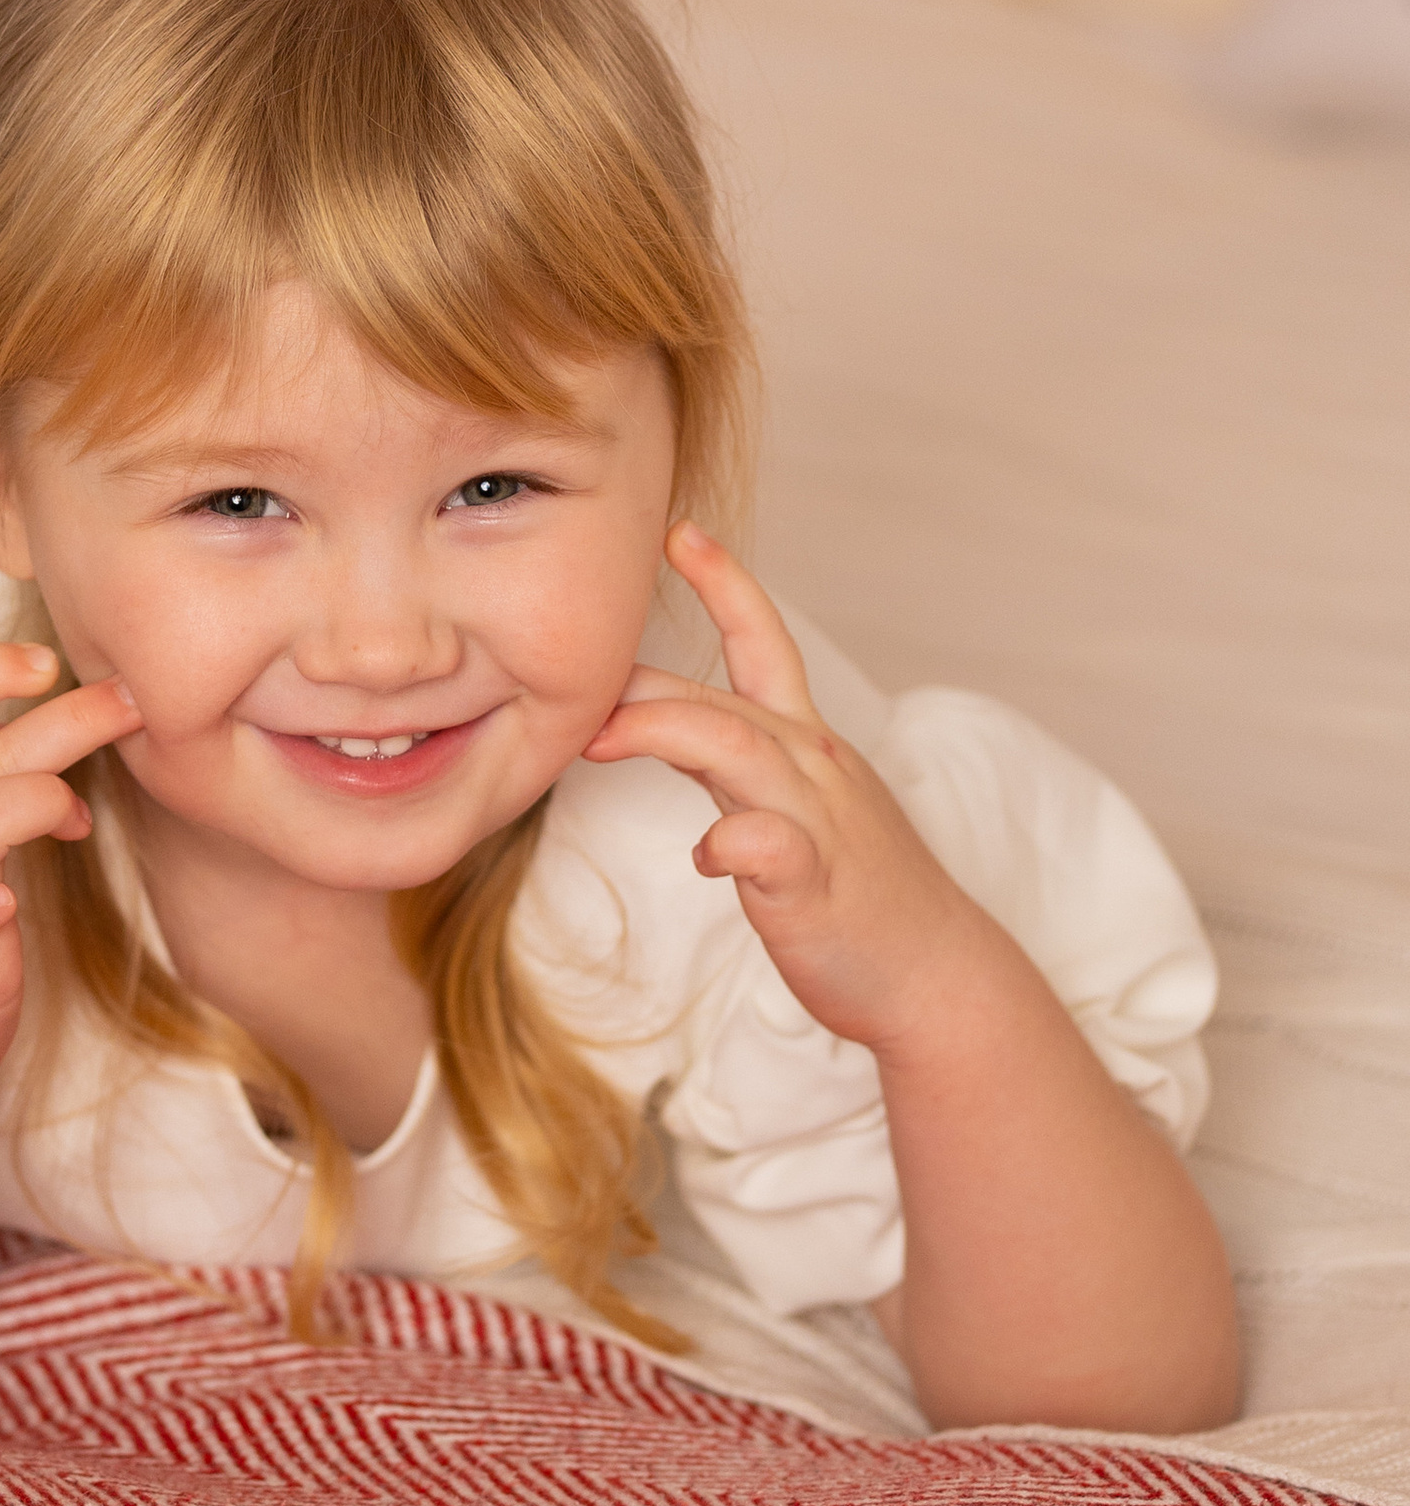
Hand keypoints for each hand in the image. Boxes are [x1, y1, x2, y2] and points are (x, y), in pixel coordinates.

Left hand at [581, 523, 999, 1052]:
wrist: (937, 975)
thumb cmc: (854, 889)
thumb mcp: (793, 804)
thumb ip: (728, 760)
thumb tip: (647, 723)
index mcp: (806, 744)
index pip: (764, 642)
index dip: (724, 583)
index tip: (679, 531)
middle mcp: (812, 768)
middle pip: (722, 699)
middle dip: (644, 683)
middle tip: (567, 681)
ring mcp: (818, 824)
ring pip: (741, 752)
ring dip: (666, 731)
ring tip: (601, 738)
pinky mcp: (817, 888)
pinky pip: (774, 848)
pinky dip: (732, 841)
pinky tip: (703, 854)